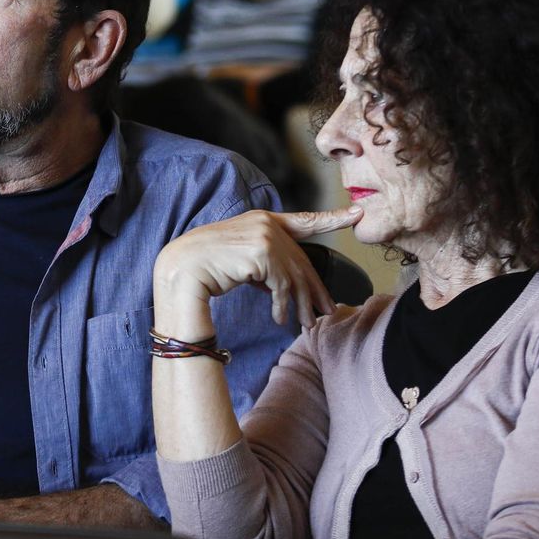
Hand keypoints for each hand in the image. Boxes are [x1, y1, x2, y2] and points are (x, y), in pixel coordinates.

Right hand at [153, 208, 362, 335]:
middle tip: (329, 310)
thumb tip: (285, 287)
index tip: (356, 213)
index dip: (332, 218)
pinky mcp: (262, 253)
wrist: (182, 268)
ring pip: (295, 277)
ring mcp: (265, 236)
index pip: (305, 219)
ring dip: (301, 306)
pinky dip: (283, 307)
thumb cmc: (206, 266)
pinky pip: (282, 286)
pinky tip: (280, 320)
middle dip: (316, 289)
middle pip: (303, 260)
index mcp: (263, 219)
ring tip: (306, 324)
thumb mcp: (241, 259)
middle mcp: (267, 224)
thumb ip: (266, 263)